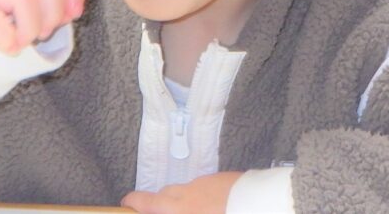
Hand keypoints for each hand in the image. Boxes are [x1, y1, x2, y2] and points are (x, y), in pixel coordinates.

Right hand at [121, 172, 242, 213]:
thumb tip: (170, 207)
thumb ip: (175, 209)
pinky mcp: (222, 179)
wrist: (262, 204)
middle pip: (163, 194)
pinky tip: (214, 209)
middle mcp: (189, 192)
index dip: (132, 203)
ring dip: (183, 202)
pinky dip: (202, 197)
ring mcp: (206, 183)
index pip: (144, 201)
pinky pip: (204, 187)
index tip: (126, 205)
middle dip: (159, 205)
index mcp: (179, 208)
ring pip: (186, 191)